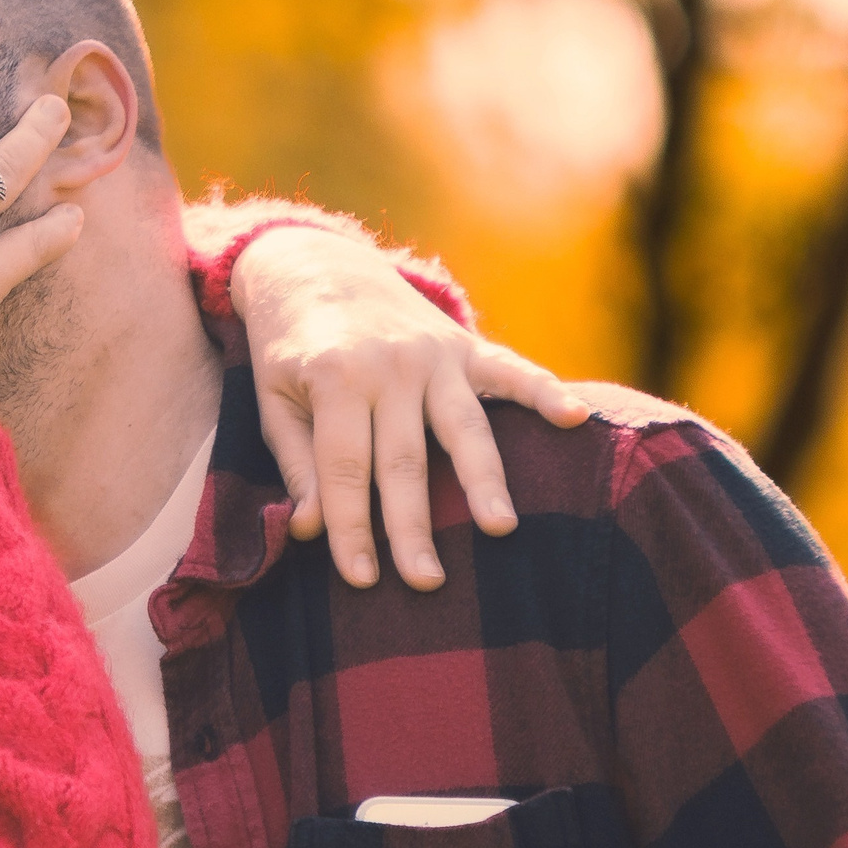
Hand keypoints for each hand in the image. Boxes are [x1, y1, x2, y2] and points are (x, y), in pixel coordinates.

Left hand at [232, 226, 590, 589]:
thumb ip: (297, 462)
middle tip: (426, 582)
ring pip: (463, 428)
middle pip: (404, 461)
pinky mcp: (464, 346)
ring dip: (482, 479)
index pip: (345, 470)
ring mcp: (433, 354)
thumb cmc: (291, 348)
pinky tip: (575, 418)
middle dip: (413, 527)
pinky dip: (545, 391)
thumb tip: (311, 529)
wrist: (315, 265)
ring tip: (500, 527)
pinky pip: (511, 371)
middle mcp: (390, 366)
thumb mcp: (273, 399)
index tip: (361, 579)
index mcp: (334, 379)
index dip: (351, 528)